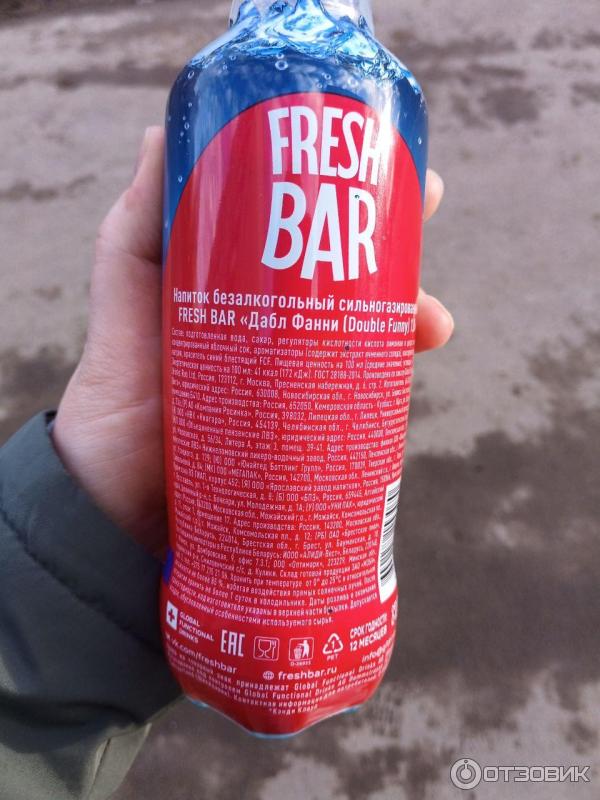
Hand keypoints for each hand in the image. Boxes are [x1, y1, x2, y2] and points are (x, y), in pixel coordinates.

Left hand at [53, 127, 453, 556]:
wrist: (115, 486)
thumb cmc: (116, 381)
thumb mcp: (125, 285)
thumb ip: (139, 219)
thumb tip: (163, 134)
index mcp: (248, 284)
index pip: (315, 232)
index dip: (362, 203)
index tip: (404, 176)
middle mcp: (280, 326)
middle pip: (355, 282)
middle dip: (401, 260)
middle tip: (428, 233)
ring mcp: (296, 378)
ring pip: (367, 338)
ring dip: (409, 322)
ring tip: (432, 325)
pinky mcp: (306, 428)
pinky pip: (356, 400)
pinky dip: (388, 387)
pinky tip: (405, 379)